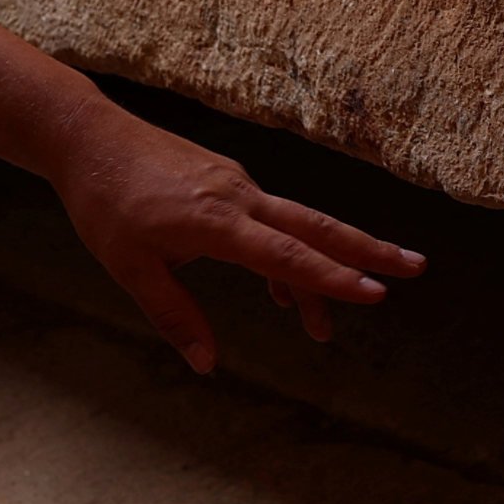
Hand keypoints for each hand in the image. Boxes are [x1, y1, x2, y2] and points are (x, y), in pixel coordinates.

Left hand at [48, 104, 425, 373]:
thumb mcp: (129, 268)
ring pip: (296, 227)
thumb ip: (174, 316)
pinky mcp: (226, 182)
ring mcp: (235, 186)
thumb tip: (208, 366)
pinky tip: (283, 290)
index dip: (332, 279)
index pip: (286, 256)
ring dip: (325, 265)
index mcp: (214, 221)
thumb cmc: (103, 202)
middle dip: (368, 251)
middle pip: (315, 227)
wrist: (86, 137)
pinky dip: (287, 254)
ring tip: (340, 317)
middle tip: (416, 269)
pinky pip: (272, 220)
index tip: (376, 294)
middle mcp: (236, 198)